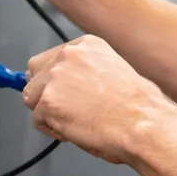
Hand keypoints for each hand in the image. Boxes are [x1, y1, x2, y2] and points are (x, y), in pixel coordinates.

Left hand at [23, 36, 174, 164]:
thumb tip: (69, 86)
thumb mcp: (114, 72)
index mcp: (87, 45)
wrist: (143, 124)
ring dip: (49, 114)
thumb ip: (86, 73)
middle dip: (44, 93)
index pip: (51, 59)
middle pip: (34, 74)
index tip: (64, 93)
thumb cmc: (138, 107)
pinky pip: (37, 121)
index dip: (54, 81)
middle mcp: (68, 55)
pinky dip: (53, 130)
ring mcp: (56, 77)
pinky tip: (77, 130)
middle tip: (67, 110)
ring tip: (78, 121)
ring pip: (32, 98)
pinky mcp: (48, 102)